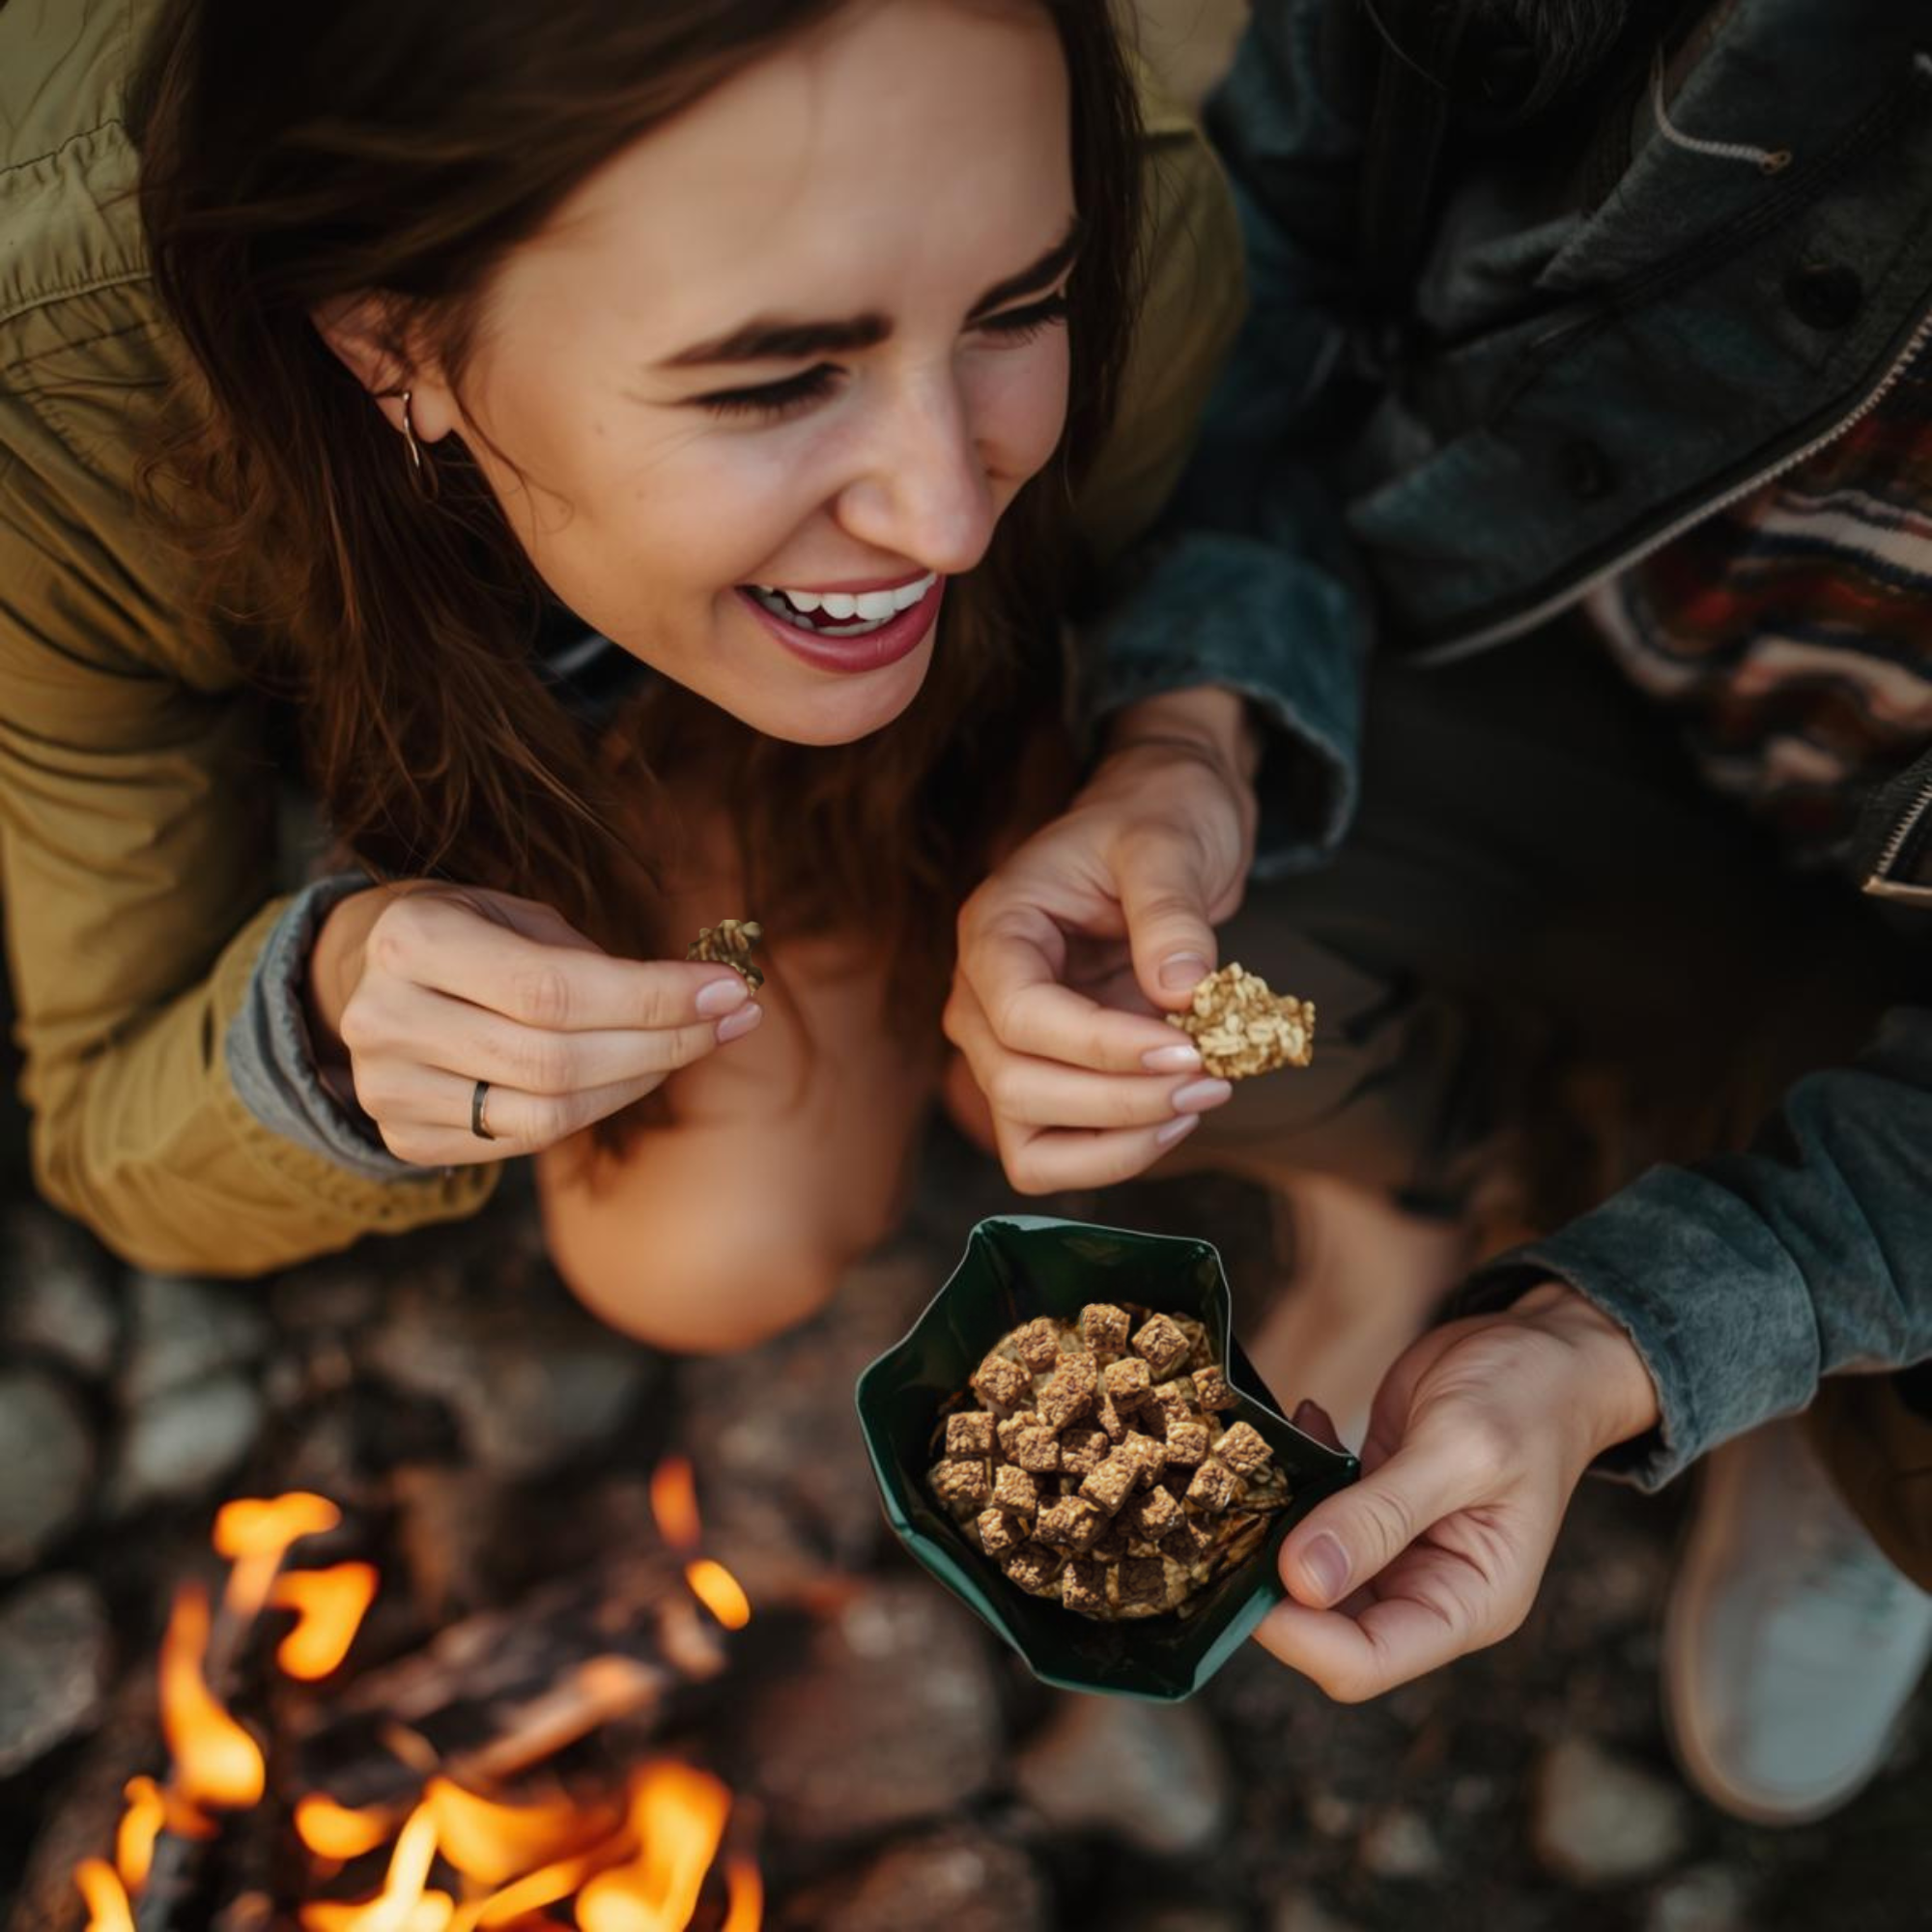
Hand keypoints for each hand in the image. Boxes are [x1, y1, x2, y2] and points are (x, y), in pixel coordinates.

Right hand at [306, 882, 762, 1164]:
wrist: (363, 978)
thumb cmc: (470, 935)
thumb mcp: (516, 915)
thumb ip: (592, 959)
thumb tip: (708, 998)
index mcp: (411, 939)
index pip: (553, 989)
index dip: (652, 998)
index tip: (731, 990)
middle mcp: (385, 1017)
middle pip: (556, 1060)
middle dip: (663, 1044)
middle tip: (731, 1020)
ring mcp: (387, 1087)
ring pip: (546, 1114)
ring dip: (638, 1083)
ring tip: (689, 1046)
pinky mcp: (404, 1137)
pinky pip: (523, 1141)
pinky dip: (591, 1110)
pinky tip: (627, 1076)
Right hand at [944, 688, 1258, 1192]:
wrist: (1162, 822)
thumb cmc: (1156, 819)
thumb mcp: (1168, 843)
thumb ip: (1171, 912)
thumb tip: (1181, 989)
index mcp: (996, 930)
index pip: (1021, 1017)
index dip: (1101, 1050)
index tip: (1187, 1053)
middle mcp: (984, 997)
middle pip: (1018, 1087)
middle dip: (1119, 1102)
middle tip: (1213, 1082)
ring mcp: (1009, 1045)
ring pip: (1029, 1139)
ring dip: (1116, 1142)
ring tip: (1198, 1102)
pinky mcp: (1050, 1076)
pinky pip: (1059, 1148)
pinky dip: (1116, 1151)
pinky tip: (1176, 1116)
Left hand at [1252, 1282, 1660, 1699]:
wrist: (1546, 1350)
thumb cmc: (1528, 1400)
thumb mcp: (1460, 1451)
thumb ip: (1382, 1516)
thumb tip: (1301, 1580)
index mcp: (1465, 1602)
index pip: (1365, 1660)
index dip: (1298, 1636)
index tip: (1246, 1579)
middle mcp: (1426, 1587)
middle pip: (1324, 1624)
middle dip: (1272, 1580)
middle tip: (1228, 1515)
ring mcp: (1394, 1547)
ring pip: (1306, 1567)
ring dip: (1274, 1523)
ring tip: (1259, 1462)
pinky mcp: (1371, 1502)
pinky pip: (1312, 1510)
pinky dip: (1296, 1472)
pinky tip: (1309, 1419)